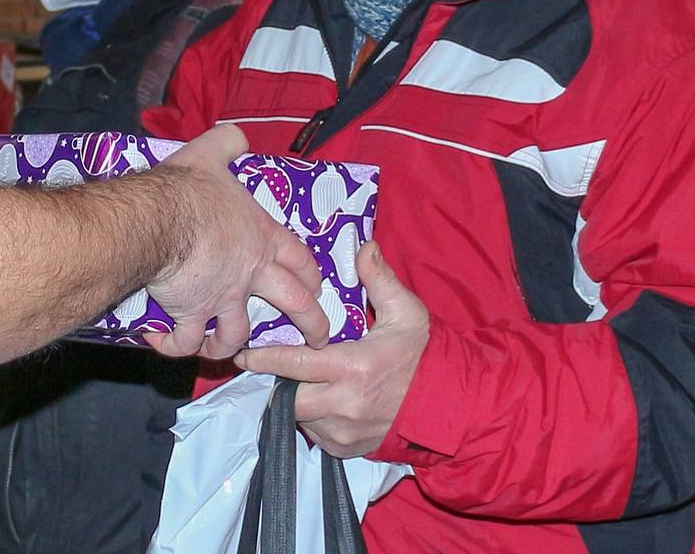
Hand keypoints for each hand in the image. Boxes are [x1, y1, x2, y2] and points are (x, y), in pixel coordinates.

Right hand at [143, 126, 329, 361]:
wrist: (158, 220)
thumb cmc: (188, 190)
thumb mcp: (212, 153)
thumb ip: (229, 144)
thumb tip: (237, 136)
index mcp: (261, 237)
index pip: (300, 259)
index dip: (311, 275)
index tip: (318, 288)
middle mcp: (250, 273)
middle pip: (295, 305)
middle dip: (311, 326)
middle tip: (317, 342)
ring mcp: (223, 298)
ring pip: (237, 335)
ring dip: (230, 345)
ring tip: (220, 348)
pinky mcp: (192, 314)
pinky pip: (186, 340)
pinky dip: (175, 345)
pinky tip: (163, 342)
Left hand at [235, 242, 428, 457]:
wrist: (449, 403)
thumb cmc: (425, 355)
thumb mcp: (407, 313)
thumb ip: (380, 280)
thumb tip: (364, 246)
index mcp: (354, 367)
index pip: (295, 364)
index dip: (265, 359)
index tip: (244, 355)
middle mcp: (345, 404)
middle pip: (289, 399)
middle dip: (278, 384)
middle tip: (276, 370)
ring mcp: (346, 431)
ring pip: (301, 419)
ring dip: (298, 403)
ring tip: (307, 384)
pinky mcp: (348, 449)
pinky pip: (317, 436)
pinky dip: (315, 421)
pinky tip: (327, 404)